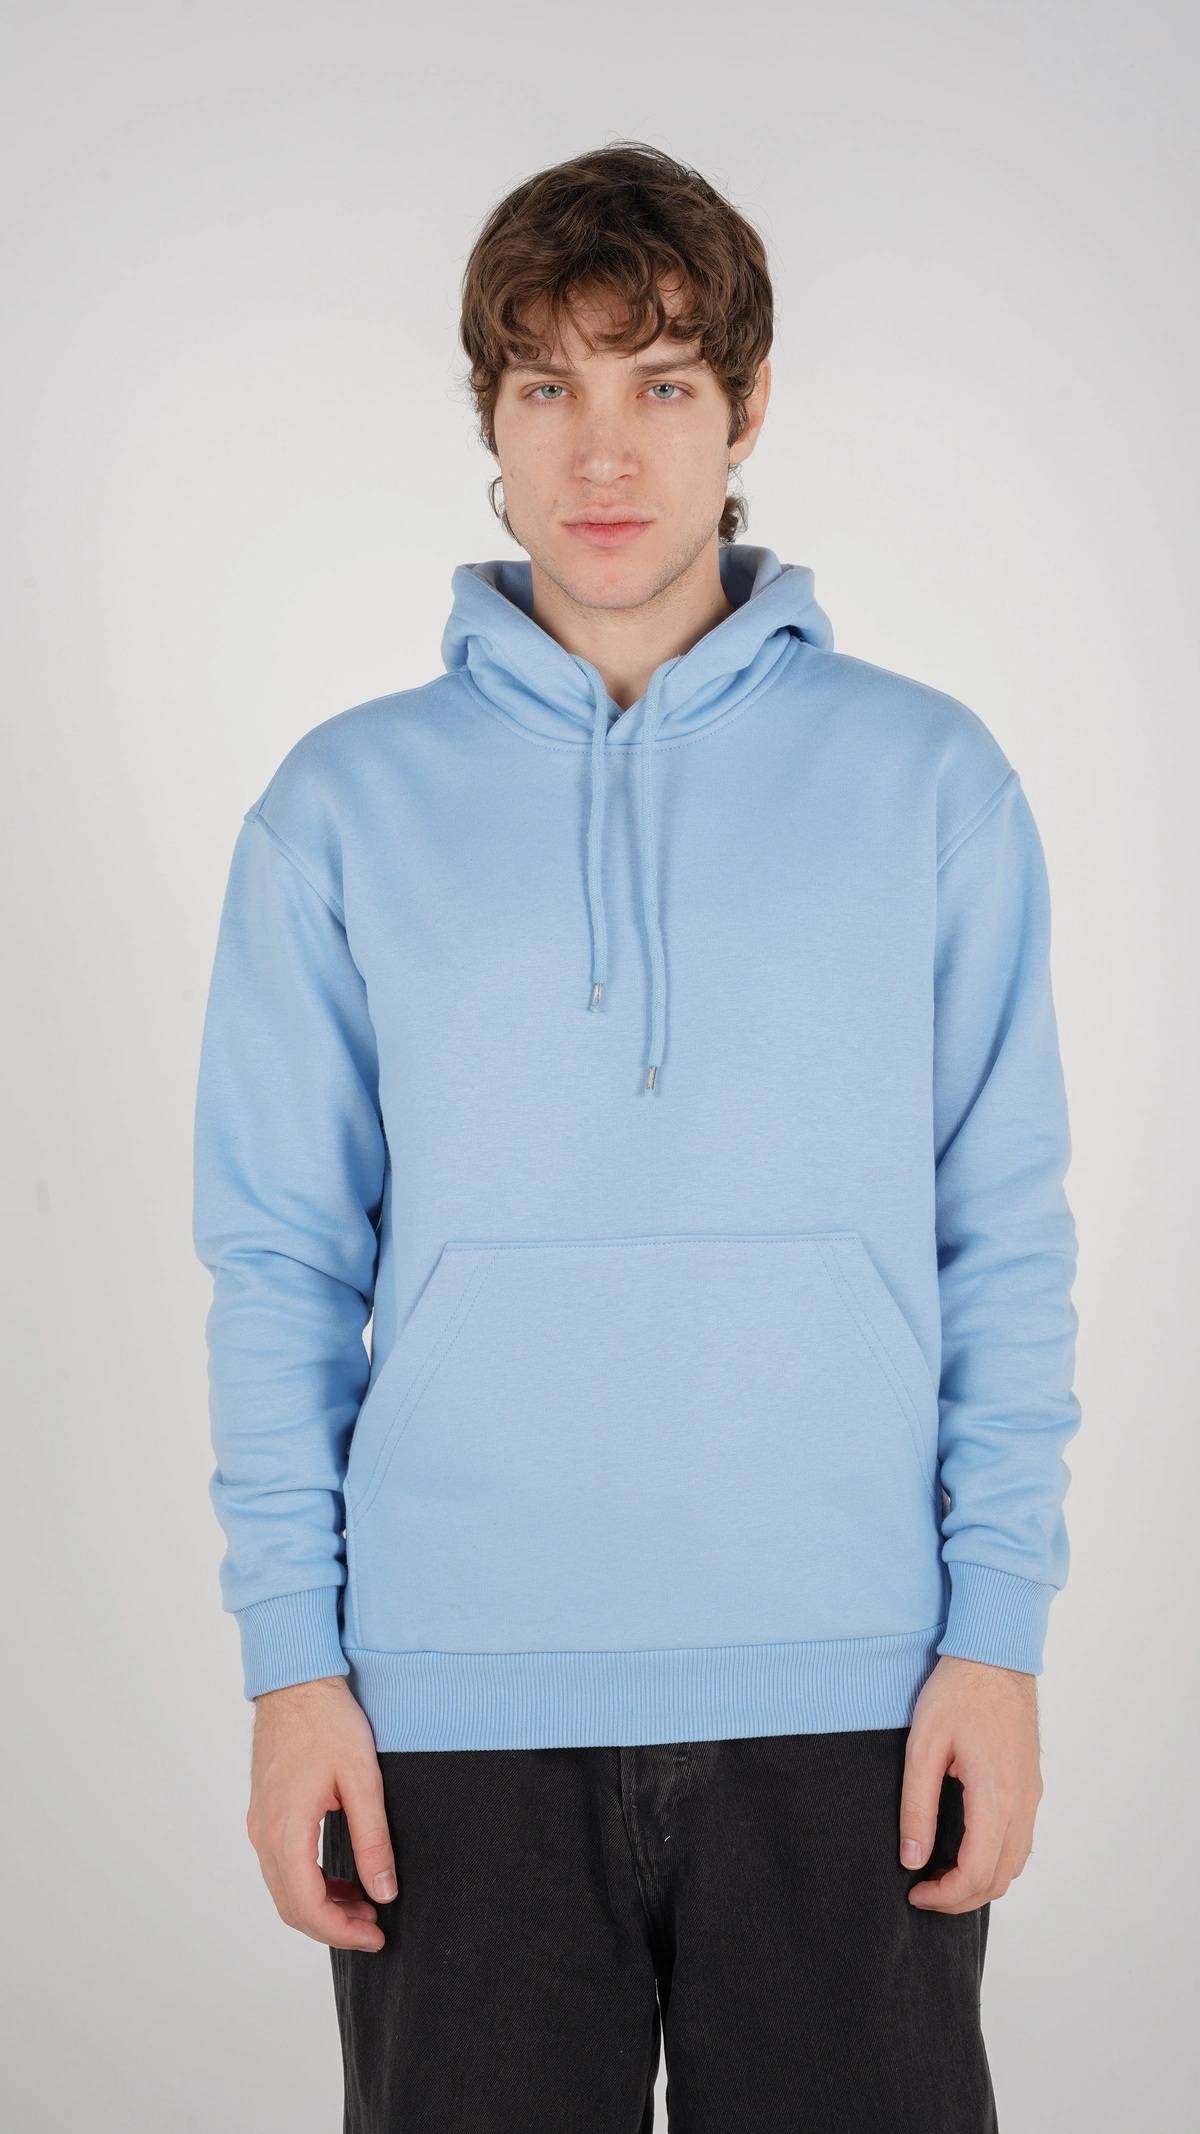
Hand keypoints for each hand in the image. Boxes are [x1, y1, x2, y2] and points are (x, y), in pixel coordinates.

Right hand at [247, 1674, 396, 1950]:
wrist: (296, 1681)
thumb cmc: (328, 1722)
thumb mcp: (362, 1779)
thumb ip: (373, 1839)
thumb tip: (384, 1892)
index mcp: (286, 1829)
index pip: (307, 1906)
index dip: (341, 1932)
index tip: (376, 1936)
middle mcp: (263, 1834)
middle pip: (292, 1906)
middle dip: (333, 1926)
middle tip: (375, 1927)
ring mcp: (259, 1824)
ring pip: (285, 1889)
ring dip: (322, 1906)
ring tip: (365, 1905)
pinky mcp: (264, 1813)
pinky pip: (282, 1866)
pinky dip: (310, 1883)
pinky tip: (342, 1878)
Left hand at [900, 1654, 1042, 1912]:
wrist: (995, 1655)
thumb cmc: (957, 1693)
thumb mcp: (923, 1747)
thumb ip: (917, 1807)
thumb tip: (911, 1858)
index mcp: (995, 1797)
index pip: (977, 1873)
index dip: (945, 1895)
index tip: (915, 1892)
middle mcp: (1023, 1803)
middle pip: (1000, 1879)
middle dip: (962, 1897)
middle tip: (925, 1891)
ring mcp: (1032, 1795)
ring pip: (1016, 1864)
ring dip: (982, 1881)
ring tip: (942, 1875)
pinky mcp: (1032, 1785)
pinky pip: (1021, 1841)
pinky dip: (997, 1860)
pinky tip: (967, 1849)